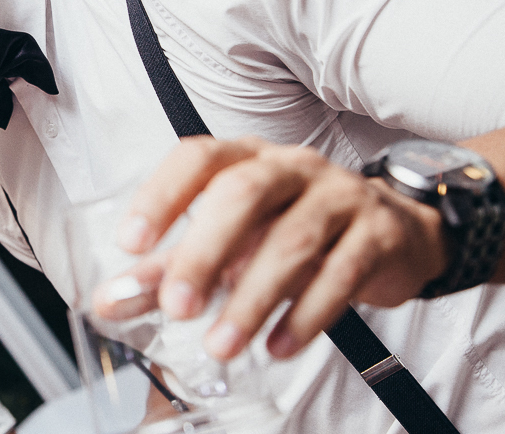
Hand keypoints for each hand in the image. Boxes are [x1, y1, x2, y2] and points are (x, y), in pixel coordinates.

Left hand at [97, 136, 448, 360]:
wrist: (395, 232)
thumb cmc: (293, 227)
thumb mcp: (230, 240)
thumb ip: (169, 269)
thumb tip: (110, 301)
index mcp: (245, 157)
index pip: (198, 159)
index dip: (161, 195)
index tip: (131, 244)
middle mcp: (291, 167)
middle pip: (244, 194)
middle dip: (204, 252)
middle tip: (176, 308)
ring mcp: (340, 196)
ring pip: (293, 241)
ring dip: (251, 299)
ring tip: (221, 344)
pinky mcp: (378, 235)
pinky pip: (341, 274)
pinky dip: (306, 315)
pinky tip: (277, 347)